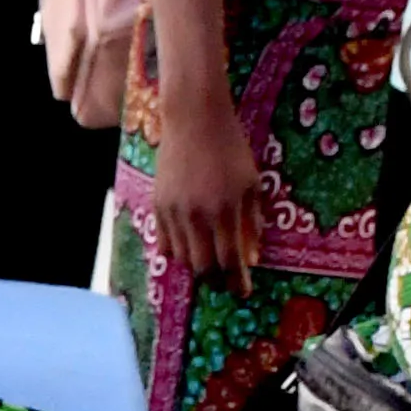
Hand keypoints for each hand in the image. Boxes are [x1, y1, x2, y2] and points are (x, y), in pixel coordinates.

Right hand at [139, 80, 266, 288]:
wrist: (193, 118)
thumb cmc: (230, 147)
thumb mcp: (251, 183)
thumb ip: (251, 222)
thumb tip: (250, 257)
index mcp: (225, 210)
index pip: (230, 260)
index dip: (237, 281)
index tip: (243, 292)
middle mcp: (197, 215)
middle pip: (202, 266)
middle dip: (215, 279)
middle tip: (224, 280)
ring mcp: (174, 211)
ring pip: (182, 257)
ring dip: (196, 266)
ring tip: (207, 263)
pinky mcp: (158, 204)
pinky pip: (164, 242)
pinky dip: (176, 252)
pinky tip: (187, 249)